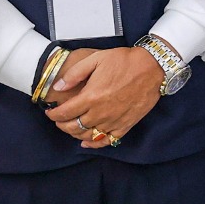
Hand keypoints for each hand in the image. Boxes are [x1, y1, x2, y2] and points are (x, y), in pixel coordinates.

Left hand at [44, 46, 165, 147]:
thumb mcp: (96, 59)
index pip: (64, 113)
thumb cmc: (126, 61)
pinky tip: (87, 141)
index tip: (50, 112)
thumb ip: (74, 74)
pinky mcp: (126, 124)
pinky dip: (95, 143)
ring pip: (87, 135)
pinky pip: (107, 140)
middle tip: (60, 119)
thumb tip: (58, 87)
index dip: (53, 115)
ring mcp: (114, 120)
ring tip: (72, 127)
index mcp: (91, 97)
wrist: (154, 67)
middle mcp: (100, 112)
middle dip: (62, 125)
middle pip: (73, 127)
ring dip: (75, 134)